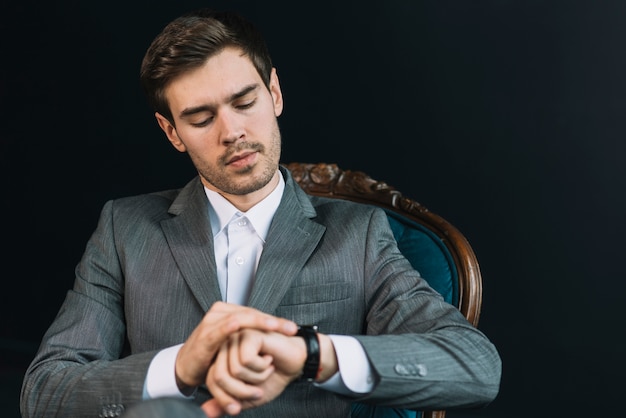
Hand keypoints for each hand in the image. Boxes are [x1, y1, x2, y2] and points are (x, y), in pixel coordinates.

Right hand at [174, 302, 297, 393]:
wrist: (185, 366)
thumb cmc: (211, 353)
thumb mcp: (234, 342)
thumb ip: (249, 335)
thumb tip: (275, 331)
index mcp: (229, 312)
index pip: (256, 313)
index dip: (275, 320)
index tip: (293, 329)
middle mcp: (221, 313)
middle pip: (252, 314)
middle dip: (273, 321)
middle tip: (290, 329)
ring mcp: (212, 322)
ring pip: (240, 318)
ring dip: (259, 322)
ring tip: (274, 327)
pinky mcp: (205, 336)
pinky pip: (220, 329)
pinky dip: (230, 326)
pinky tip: (239, 324)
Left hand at [202, 329, 305, 415]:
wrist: (297, 363)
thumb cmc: (274, 376)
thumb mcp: (247, 397)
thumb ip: (226, 403)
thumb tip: (206, 412)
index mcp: (223, 360)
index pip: (212, 382)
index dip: (226, 399)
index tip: (243, 403)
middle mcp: (227, 347)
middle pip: (220, 377)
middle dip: (243, 391)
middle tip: (259, 389)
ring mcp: (237, 338)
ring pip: (234, 370)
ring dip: (256, 378)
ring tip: (266, 368)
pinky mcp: (248, 333)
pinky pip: (246, 360)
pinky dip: (261, 367)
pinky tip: (269, 358)